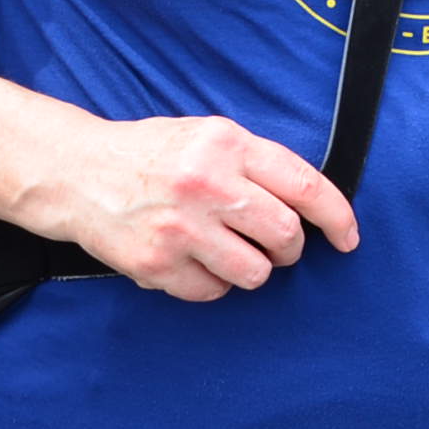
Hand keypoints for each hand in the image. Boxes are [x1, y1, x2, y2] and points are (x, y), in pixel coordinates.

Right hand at [34, 114, 357, 301]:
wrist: (79, 172)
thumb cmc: (153, 154)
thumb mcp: (209, 136)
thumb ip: (257, 163)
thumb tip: (312, 205)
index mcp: (228, 145)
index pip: (306, 186)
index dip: (337, 217)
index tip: (349, 238)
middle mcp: (207, 184)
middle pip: (285, 236)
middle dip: (290, 249)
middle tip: (275, 246)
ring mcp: (180, 227)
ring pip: (255, 273)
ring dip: (254, 270)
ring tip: (231, 252)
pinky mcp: (156, 264)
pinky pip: (213, 292)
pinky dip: (213, 284)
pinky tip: (195, 261)